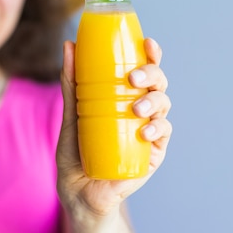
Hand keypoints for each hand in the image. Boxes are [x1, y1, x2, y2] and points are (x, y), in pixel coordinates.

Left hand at [56, 38, 171, 218]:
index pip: (142, 68)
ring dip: (154, 101)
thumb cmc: (75, 150)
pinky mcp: (154, 152)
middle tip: (133, 78)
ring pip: (163, 104)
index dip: (150, 53)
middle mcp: (139, 108)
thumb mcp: (71, 113)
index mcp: (123, 95)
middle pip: (157, 82)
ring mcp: (149, 129)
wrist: (77, 190)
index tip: (147, 43)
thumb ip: (72, 82)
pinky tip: (144, 131)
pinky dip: (157, 128)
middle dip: (152, 74)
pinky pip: (164, 133)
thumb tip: (69, 44)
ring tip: (136, 108)